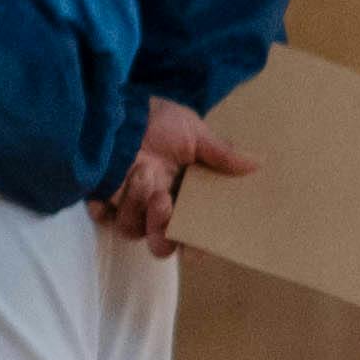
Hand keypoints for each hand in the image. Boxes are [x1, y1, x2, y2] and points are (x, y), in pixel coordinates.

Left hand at [96, 95, 255, 258]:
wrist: (117, 114)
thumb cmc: (156, 122)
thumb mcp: (194, 133)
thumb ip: (222, 153)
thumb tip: (258, 163)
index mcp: (182, 195)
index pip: (191, 232)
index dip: (196, 245)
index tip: (198, 246)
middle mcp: (156, 206)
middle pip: (162, 244)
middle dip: (163, 231)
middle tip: (163, 202)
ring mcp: (128, 205)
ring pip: (133, 231)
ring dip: (137, 202)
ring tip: (141, 170)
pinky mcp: (102, 203)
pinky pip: (106, 219)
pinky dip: (109, 204)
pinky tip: (114, 180)